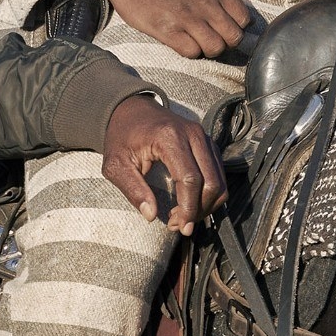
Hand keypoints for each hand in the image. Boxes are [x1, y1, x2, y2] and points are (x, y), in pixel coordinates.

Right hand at [75, 0, 253, 59]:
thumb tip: (230, 12)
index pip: (243, 18)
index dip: (235, 28)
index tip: (224, 29)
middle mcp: (204, 0)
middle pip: (234, 37)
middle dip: (224, 43)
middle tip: (210, 39)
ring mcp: (186, 15)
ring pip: (216, 48)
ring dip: (207, 50)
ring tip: (194, 42)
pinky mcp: (167, 29)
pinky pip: (192, 52)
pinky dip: (188, 52)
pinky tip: (179, 41)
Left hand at [102, 93, 226, 235]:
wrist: (131, 110)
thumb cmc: (121, 137)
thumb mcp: (116, 165)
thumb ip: (133, 190)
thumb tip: (152, 215)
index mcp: (169, 137)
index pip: (190, 179)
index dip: (188, 207)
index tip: (178, 225)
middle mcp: (193, 134)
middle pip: (211, 182)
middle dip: (199, 210)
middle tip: (179, 225)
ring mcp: (204, 137)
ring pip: (220, 181)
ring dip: (206, 205)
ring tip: (182, 216)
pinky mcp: (208, 144)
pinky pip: (218, 174)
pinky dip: (209, 194)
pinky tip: (189, 204)